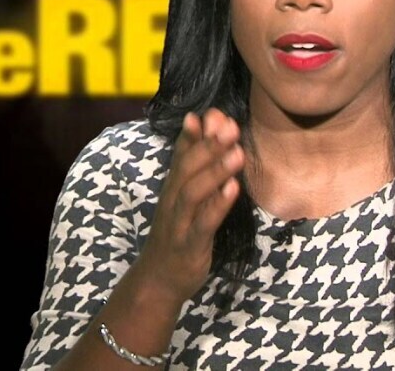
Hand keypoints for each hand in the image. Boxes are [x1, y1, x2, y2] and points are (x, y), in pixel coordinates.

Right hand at [136, 108, 244, 304]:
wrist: (157, 282)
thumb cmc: (177, 235)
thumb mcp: (184, 200)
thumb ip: (195, 171)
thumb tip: (204, 136)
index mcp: (173, 188)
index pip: (181, 154)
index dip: (195, 133)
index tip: (214, 112)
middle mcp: (173, 201)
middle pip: (187, 168)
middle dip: (209, 146)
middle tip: (230, 125)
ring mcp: (179, 222)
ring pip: (193, 192)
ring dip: (215, 170)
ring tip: (237, 152)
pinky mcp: (189, 244)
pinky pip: (204, 222)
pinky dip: (218, 204)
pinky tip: (234, 189)